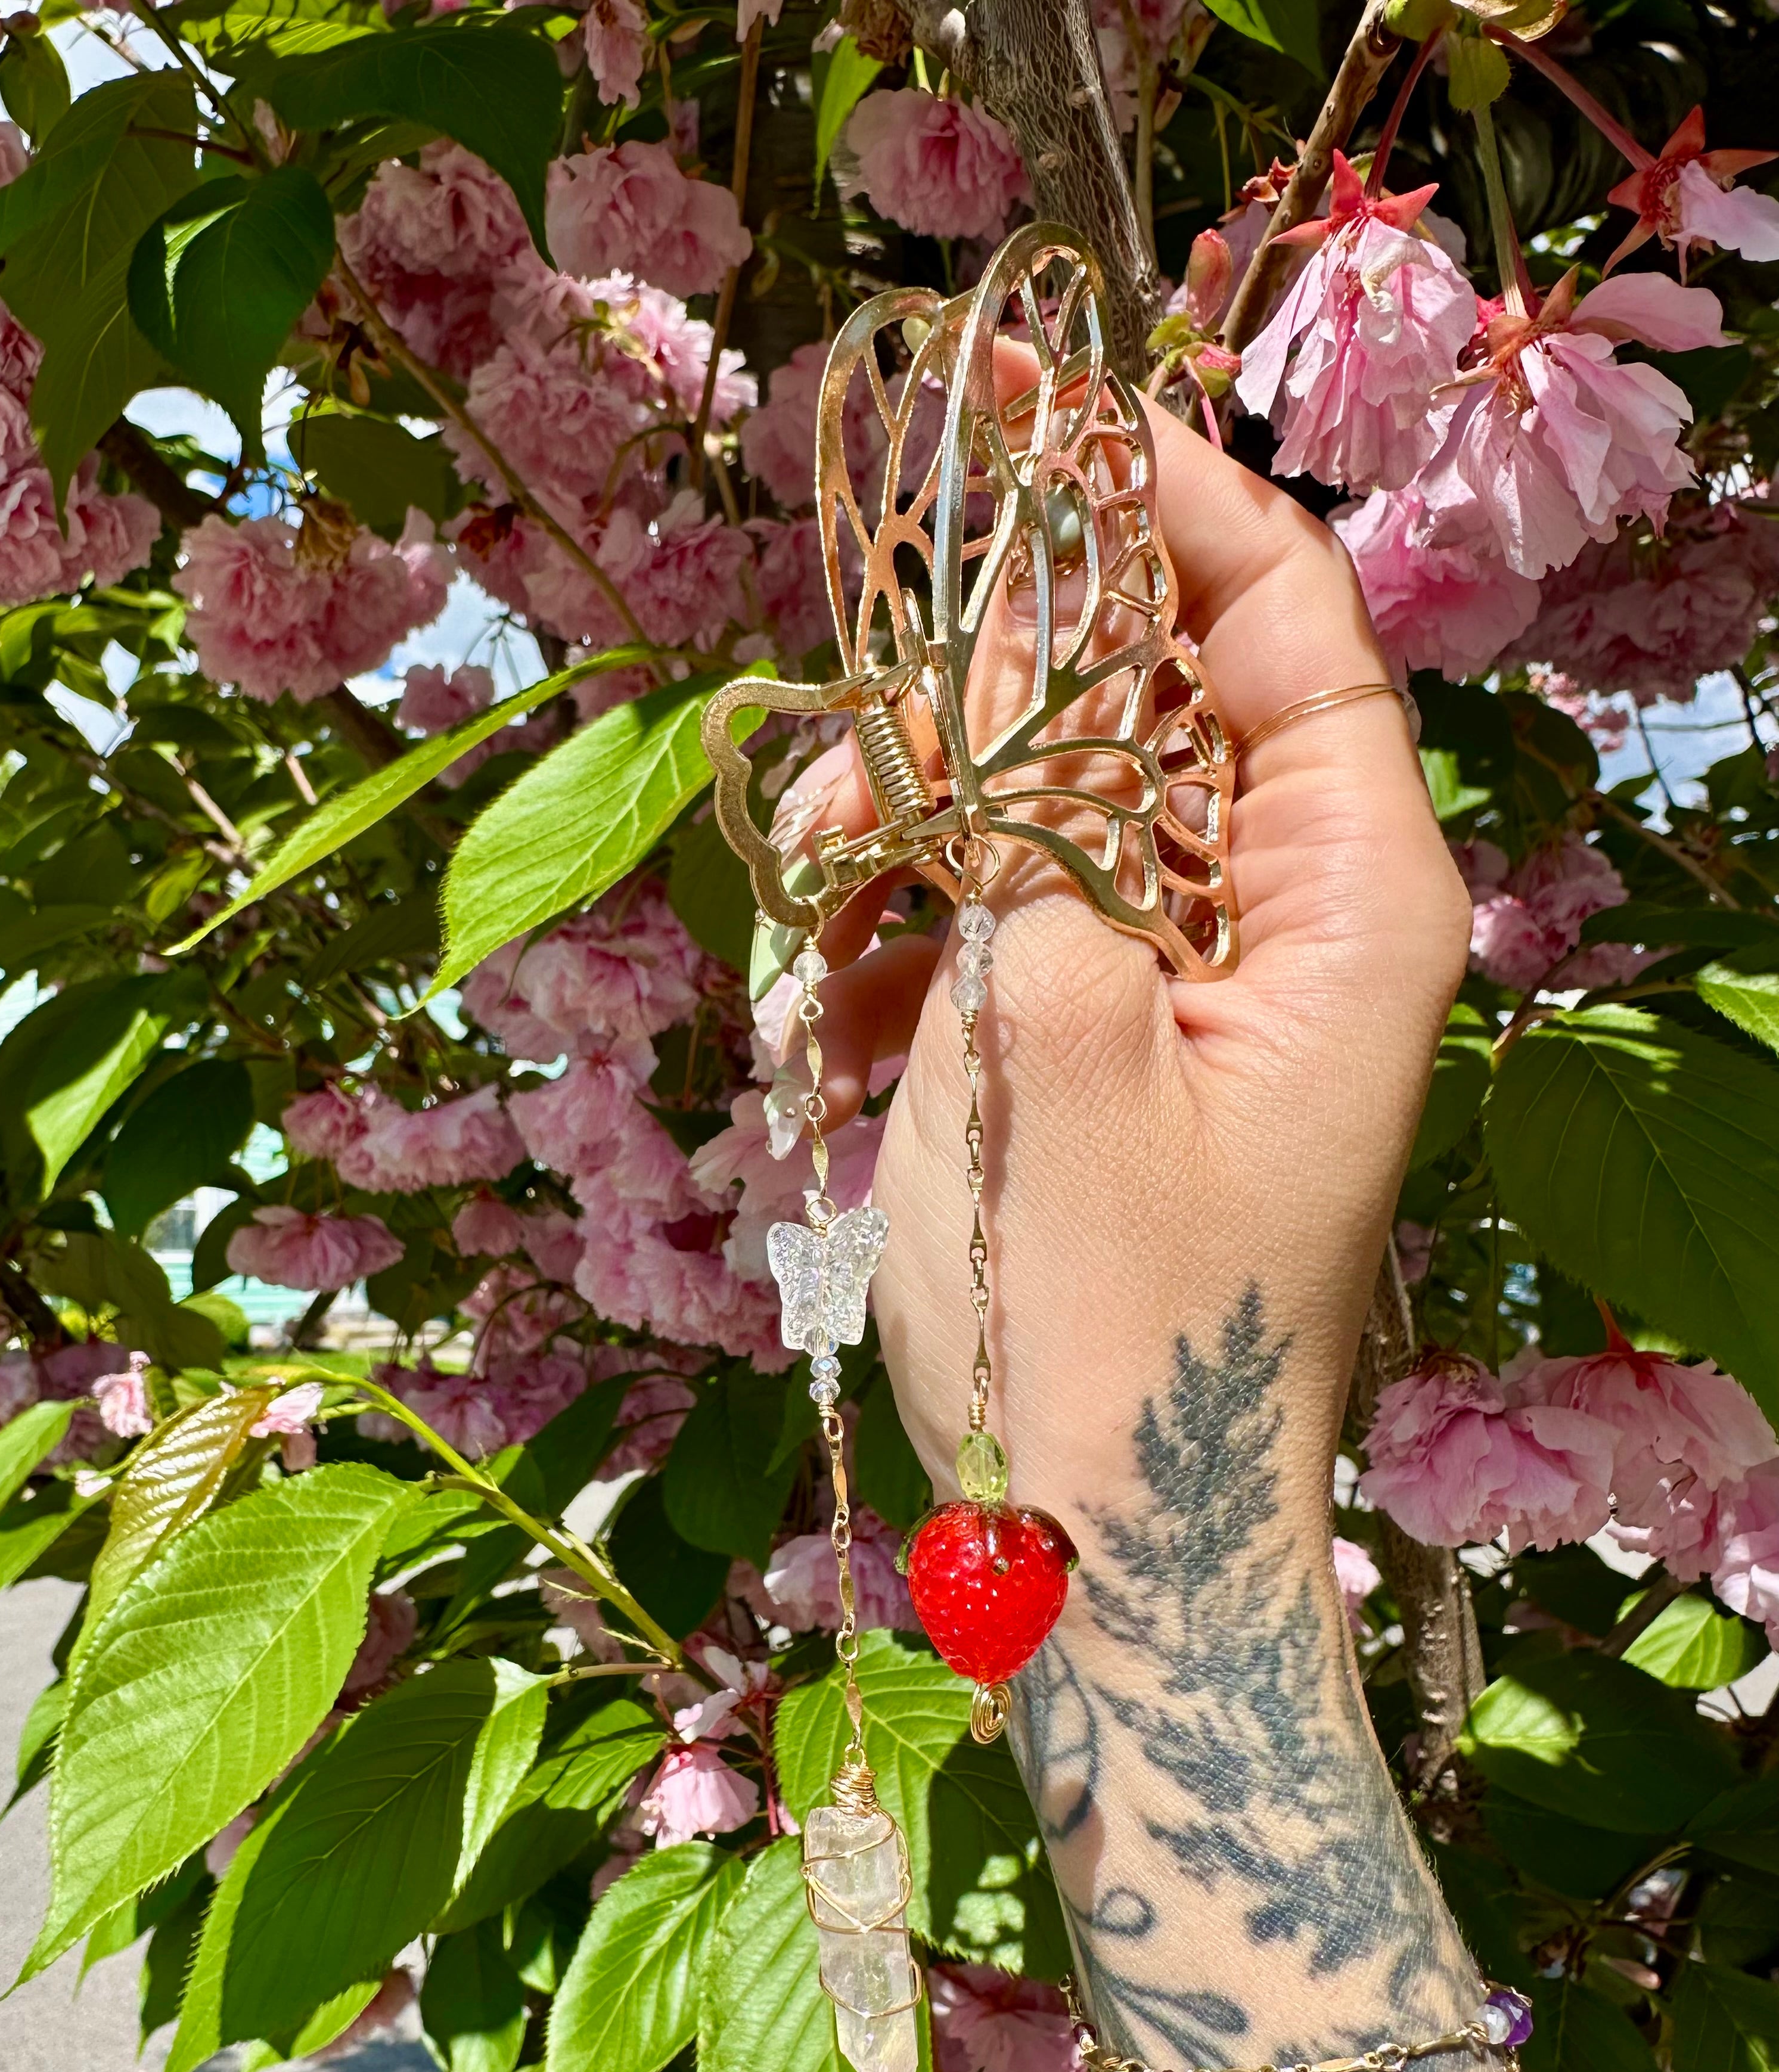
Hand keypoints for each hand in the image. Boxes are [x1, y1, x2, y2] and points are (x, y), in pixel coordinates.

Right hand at [789, 407, 1470, 1521]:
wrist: (1110, 1561)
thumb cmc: (1105, 1321)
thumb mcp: (1046, 1032)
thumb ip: (1026, 809)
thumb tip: (1007, 618)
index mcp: (1351, 900)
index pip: (1285, 619)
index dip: (1160, 497)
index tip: (1025, 412)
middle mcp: (1293, 927)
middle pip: (1140, 710)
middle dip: (975, 715)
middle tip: (846, 777)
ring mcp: (1198, 996)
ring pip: (1045, 819)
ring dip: (910, 847)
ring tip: (818, 946)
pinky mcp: (1113, 1061)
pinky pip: (1007, 933)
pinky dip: (912, 953)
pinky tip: (836, 1043)